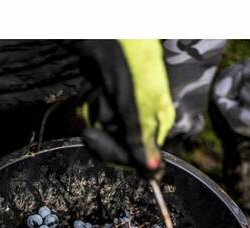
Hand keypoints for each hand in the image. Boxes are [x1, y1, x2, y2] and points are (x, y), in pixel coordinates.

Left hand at [77, 40, 175, 174]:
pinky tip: (95, 87)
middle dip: (105, 135)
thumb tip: (153, 172)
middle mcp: (142, 117)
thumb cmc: (130, 65)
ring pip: (105, 129)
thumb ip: (140, 138)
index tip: (102, 148)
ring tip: (102, 91)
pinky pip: (96, 114)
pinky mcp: (108, 99)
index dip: (123, 157)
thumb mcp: (135, 104)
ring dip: (98, 112)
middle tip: (92, 129)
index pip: (142, 156)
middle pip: (121, 146)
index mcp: (158, 120)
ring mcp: (124, 109)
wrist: (110, 34)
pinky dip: (91, 103)